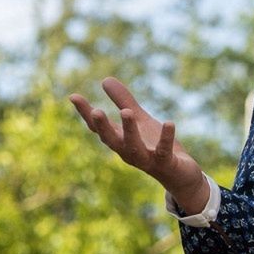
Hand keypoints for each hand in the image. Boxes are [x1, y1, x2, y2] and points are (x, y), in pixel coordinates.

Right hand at [69, 78, 207, 210]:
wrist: (180, 174)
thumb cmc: (155, 145)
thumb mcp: (140, 120)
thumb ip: (124, 102)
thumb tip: (105, 79)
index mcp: (120, 140)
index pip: (98, 128)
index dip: (85, 113)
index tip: (73, 96)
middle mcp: (129, 152)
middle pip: (111, 140)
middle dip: (103, 127)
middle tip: (96, 111)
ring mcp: (147, 159)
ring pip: (134, 148)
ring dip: (129, 131)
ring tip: (127, 112)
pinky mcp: (166, 163)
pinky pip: (164, 151)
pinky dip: (165, 138)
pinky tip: (169, 123)